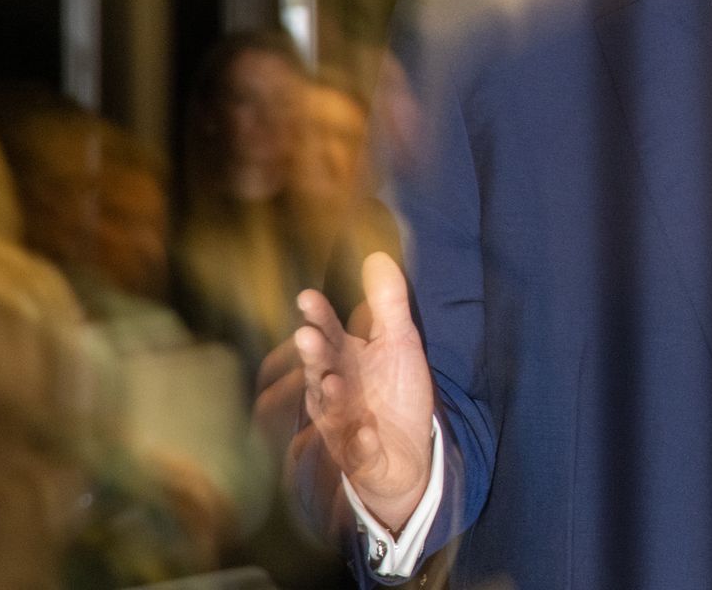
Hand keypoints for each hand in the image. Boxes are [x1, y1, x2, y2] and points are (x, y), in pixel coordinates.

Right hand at [292, 251, 435, 529]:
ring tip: (332, 379)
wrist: (404, 452)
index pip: (329, 334)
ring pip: (333, 409)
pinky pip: (360, 451)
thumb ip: (387, 304)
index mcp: (343, 360)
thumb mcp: (399, 342)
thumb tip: (377, 256)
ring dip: (333, 395)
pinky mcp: (361, 456)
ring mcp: (343, 425)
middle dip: (315, 355)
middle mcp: (334, 391)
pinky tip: (367, 433)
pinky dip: (362, 444)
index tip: (307, 297)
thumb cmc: (394, 391)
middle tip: (307, 336)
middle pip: (322, 369)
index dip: (319, 318)